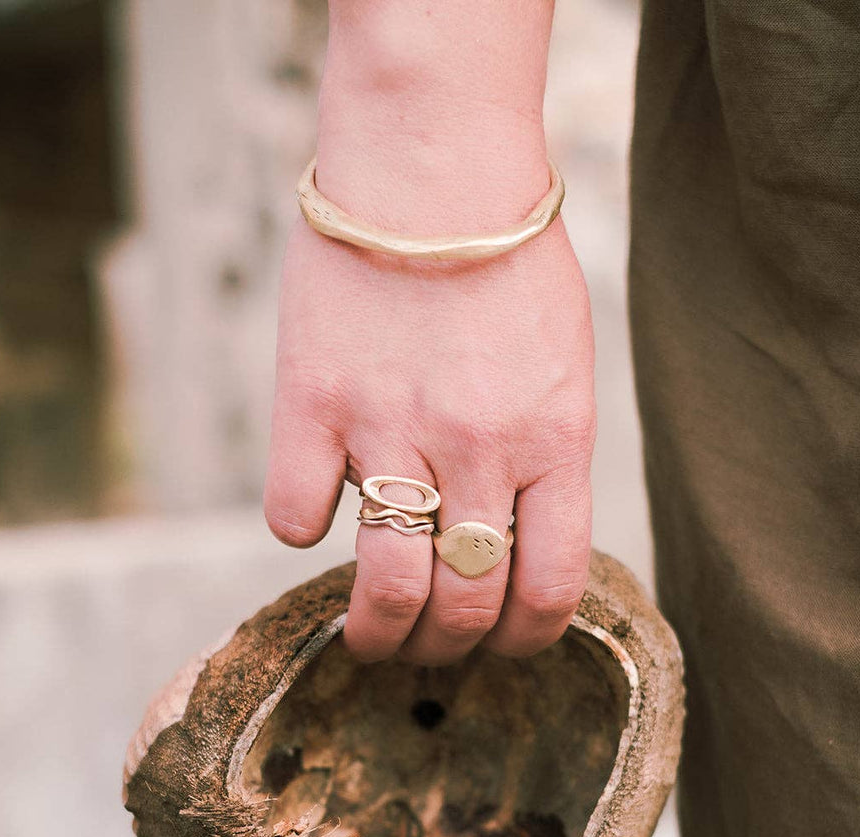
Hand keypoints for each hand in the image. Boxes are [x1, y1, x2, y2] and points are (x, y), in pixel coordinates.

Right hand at [264, 0, 593, 664]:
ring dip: (376, 634)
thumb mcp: (564, 372)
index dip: (524, 643)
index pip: (549, 593)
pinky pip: (295, 516)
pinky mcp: (312, 405)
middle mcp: (480, 450)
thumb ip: (546, 465)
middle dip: (447, 650)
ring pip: (386, 588)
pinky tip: (312, 508)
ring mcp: (393, 430)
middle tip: (427, 645)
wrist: (431, 163)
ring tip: (367, 635)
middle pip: (465, 607)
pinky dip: (300, 528)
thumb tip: (512, 554)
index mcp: (555, 443)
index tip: (499, 647)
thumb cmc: (508, 267)